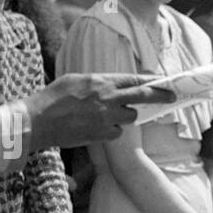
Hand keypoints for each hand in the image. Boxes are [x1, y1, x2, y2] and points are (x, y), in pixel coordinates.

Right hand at [31, 73, 177, 148]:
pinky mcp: (103, 134)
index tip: (166, 80)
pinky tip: (95, 127)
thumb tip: (112, 85)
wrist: (39, 121)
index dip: (152, 80)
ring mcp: (107, 117)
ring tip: (103, 114)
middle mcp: (108, 97)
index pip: (134, 79)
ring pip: (129, 117)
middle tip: (173, 96)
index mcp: (101, 81)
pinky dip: (111, 131)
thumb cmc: (53, 98)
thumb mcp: (76, 80)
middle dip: (161, 95)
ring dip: (123, 116)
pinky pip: (117, 132)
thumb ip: (98, 82)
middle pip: (143, 96)